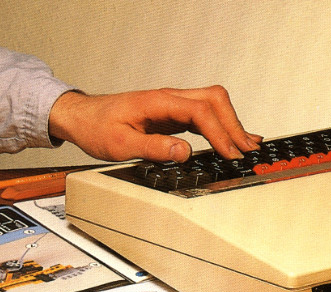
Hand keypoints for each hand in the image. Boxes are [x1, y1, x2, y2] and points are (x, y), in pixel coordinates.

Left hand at [48, 86, 261, 162]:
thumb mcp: (120, 143)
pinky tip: (230, 139)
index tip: (230, 153)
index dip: (219, 133)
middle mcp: (169, 99)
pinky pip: (203, 115)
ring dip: (231, 123)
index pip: (200, 112)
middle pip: (214, 99)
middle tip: (245, 151)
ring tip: (247, 145)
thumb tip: (183, 152)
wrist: (83, 118)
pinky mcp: (172, 115)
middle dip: (233, 124)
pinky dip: (220, 126)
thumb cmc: (97, 128)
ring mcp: (172, 105)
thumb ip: (153, 148)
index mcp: (158, 102)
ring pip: (212, 103)